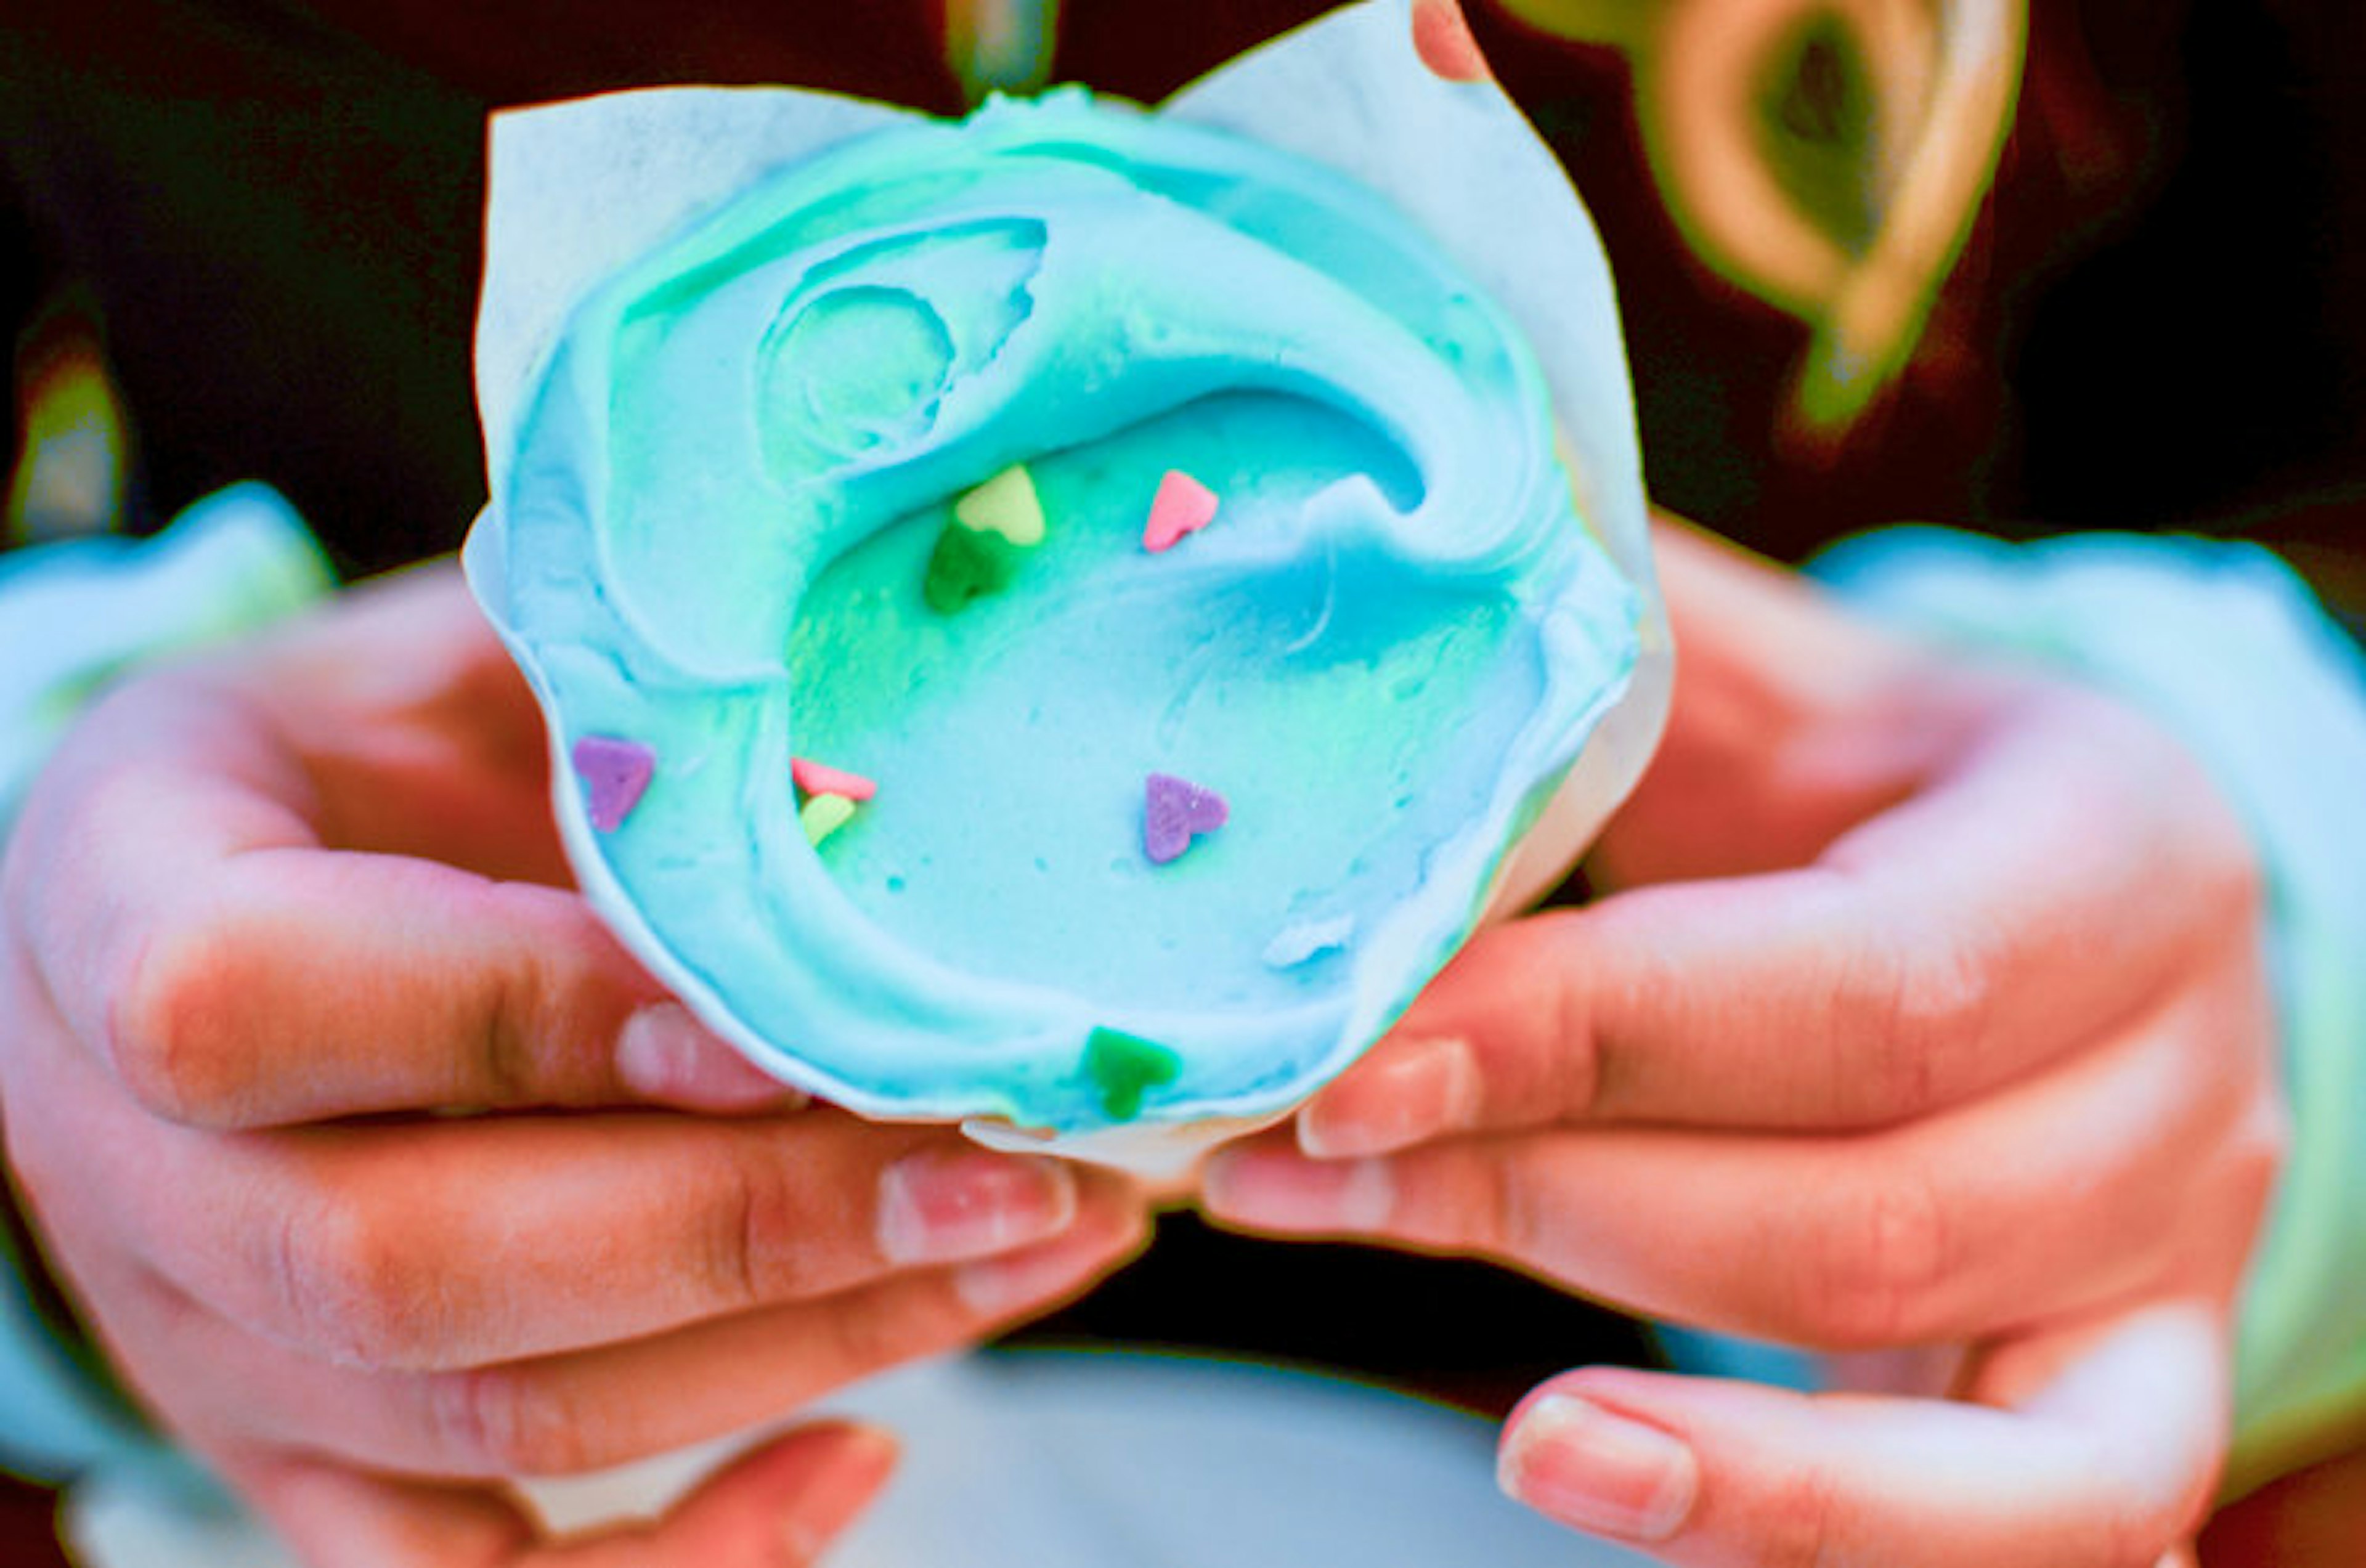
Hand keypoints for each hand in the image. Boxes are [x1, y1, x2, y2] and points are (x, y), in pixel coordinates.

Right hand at [0, 560, 1149, 1565]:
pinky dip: (688, 1557)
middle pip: (418, 1264)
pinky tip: (873, 1447)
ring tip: (1042, 1244)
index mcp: (120, 912)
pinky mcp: (302, 1459)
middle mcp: (140, 1171)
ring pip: (503, 1418)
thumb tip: (872, 754)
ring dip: (803, 1345)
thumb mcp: (437, 660)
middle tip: (1019, 1170)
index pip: (266, 999)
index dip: (535, 1017)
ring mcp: (216, 1350)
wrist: (172, 930)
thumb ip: (601, 698)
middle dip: (750, 1228)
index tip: (797, 1019)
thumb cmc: (345, 759)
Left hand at [1201, 521, 2282, 1566]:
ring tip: (1486, 1416)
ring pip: (1943, 1402)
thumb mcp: (1757, 685)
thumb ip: (1583, 660)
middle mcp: (2189, 1069)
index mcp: (2110, 847)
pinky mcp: (2136, 1394)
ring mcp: (2180, 1259)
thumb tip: (1334, 644)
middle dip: (1558, 1208)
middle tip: (1304, 1174)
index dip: (1585, 1041)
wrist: (2037, 906)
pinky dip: (1826, 1539)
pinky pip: (2033, 1536)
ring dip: (1676, 1427)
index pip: (1856, 987)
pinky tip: (1624, 1496)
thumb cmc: (1856, 784)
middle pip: (1873, 1211)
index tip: (1342, 1070)